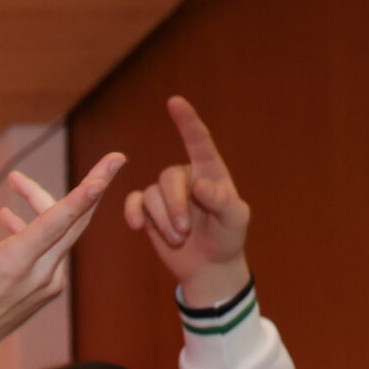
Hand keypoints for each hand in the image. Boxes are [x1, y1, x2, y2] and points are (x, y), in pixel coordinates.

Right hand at [0, 151, 126, 357]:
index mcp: (15, 263)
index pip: (58, 221)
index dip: (85, 191)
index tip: (110, 168)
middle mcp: (40, 274)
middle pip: (76, 221)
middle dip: (94, 187)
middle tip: (114, 159)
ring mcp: (49, 283)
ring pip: (64, 232)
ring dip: (45, 204)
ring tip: (16, 183)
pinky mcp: (49, 288)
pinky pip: (56, 248)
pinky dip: (43, 227)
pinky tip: (11, 219)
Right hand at [121, 96, 252, 306]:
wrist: (209, 267)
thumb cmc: (228, 239)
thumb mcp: (235, 220)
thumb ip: (221, 199)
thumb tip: (197, 184)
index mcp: (211, 172)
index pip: (199, 141)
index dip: (186, 121)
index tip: (174, 102)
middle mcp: (186, 178)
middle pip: (168, 177)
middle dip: (174, 206)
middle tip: (183, 232)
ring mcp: (165, 195)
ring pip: (151, 195)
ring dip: (162, 219)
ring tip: (177, 239)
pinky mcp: (148, 211)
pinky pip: (133, 203)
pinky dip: (133, 214)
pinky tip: (137, 227)